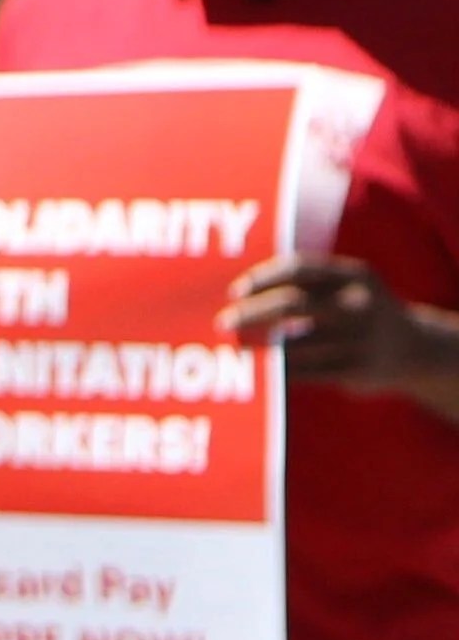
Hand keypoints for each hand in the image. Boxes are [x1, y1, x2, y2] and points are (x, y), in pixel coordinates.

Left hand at [224, 253, 456, 390]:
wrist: (414, 349)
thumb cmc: (360, 313)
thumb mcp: (347, 287)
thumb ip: (308, 284)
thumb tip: (241, 293)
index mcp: (354, 276)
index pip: (298, 268)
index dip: (262, 279)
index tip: (236, 292)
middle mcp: (358, 304)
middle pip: (290, 304)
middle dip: (250, 313)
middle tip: (224, 322)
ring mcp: (358, 338)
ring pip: (292, 344)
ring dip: (257, 345)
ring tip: (237, 347)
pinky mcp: (355, 369)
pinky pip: (302, 371)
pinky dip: (276, 370)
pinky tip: (260, 369)